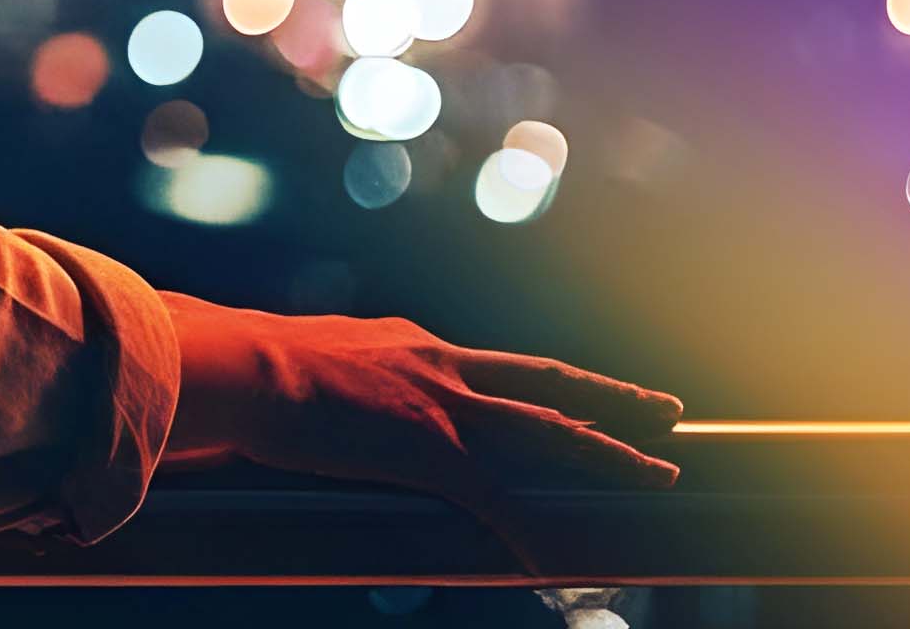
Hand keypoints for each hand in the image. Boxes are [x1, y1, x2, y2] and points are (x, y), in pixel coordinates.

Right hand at [164, 296, 679, 537]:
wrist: (243, 366)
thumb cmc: (251, 366)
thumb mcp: (308, 361)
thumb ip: (330, 382)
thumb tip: (308, 401)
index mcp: (413, 346)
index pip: (494, 369)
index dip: (541, 383)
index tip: (572, 390)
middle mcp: (441, 364)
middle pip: (547, 382)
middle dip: (611, 396)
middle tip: (666, 408)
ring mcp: (443, 405)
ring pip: (550, 427)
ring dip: (610, 452)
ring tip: (662, 471)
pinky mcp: (432, 448)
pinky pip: (497, 499)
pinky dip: (528, 532)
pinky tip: (551, 563)